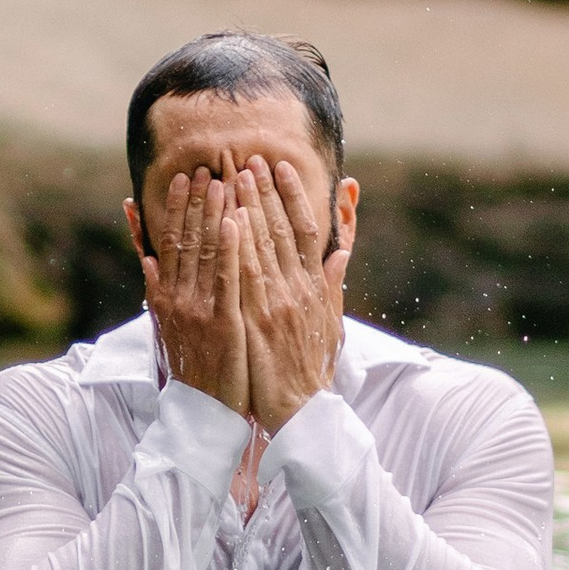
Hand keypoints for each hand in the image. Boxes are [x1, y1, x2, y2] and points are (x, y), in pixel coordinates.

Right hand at [139, 166, 248, 412]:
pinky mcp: (222, 323)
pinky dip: (228, 249)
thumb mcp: (166, 327)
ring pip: (204, 253)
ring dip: (212, 214)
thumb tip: (145, 258)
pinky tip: (234, 222)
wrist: (203, 412)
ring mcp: (198, 309)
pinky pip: (226, 279)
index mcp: (166, 297)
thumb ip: (156, 289)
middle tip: (203, 166)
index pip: (170, 243)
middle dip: (195, 202)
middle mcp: (177, 298)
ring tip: (221, 181)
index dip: (177, 209)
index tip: (184, 179)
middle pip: (185, 240)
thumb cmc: (192, 368)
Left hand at [236, 155, 343, 433]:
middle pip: (280, 230)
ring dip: (247, 209)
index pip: (304, 230)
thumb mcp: (330, 322)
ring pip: (262, 246)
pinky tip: (227, 222)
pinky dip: (237, 248)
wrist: (302, 411)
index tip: (278, 168)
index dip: (290, 196)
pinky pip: (245, 278)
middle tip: (248, 158)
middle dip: (263, 192)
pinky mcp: (258, 323)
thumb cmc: (312, 367)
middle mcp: (299, 290)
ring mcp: (278, 305)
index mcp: (315, 287)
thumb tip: (341, 251)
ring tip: (232, 177)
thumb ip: (333, 283)